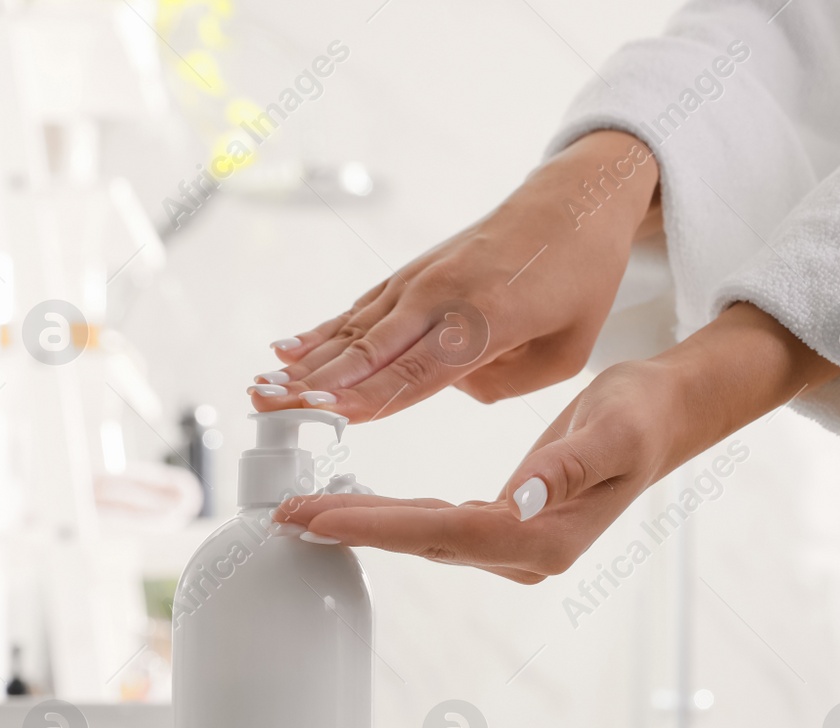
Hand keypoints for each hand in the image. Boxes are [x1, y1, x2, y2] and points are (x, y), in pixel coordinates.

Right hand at [250, 130, 660, 422]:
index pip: (416, 372)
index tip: (320, 414)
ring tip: (260, 388)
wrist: (576, 200)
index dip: (366, 397)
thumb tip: (450, 386)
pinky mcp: (415, 273)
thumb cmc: (580, 279)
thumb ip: (503, 384)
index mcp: (487, 321)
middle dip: (315, 383)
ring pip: (355, 329)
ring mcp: (423, 280)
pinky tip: (286, 348)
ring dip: (306, 360)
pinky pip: (362, 308)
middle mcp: (444, 297)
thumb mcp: (566, 352)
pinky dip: (323, 329)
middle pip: (370, 351)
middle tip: (265, 408)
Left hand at [276, 304, 839, 581]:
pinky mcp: (511, 527)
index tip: (317, 516)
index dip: (376, 526)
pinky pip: (440, 527)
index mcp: (547, 534)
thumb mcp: (612, 429)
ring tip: (308, 511)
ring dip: (367, 525)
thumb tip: (521, 499)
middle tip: (287, 516)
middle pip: (424, 541)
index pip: (445, 533)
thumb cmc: (641, 415)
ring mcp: (520, 544)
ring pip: (426, 537)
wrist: (666, 417)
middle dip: (354, 529)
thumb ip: (566, 467)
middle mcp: (529, 550)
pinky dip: (396, 517)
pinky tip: (362, 508)